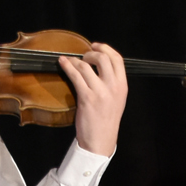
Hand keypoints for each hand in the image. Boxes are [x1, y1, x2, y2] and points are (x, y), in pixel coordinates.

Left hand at [61, 41, 126, 156]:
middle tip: (82, 56)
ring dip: (75, 60)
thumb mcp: (116, 100)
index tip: (95, 45)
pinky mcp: (87, 98)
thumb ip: (112, 83)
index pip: (118, 59)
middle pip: (103, 58)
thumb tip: (99, 67)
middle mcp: (114, 87)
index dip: (105, 48)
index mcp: (122, 86)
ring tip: (69, 61)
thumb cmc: (105, 121)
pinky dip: (67, 66)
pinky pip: (75, 76)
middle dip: (90, 53)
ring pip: (87, 66)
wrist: (100, 140)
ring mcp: (100, 92)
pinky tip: (63, 64)